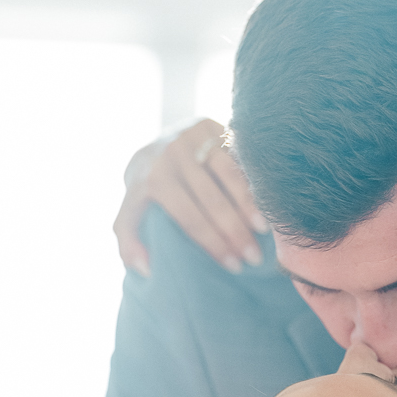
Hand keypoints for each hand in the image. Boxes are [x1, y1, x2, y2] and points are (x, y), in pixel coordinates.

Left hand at [113, 119, 268, 275]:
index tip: (233, 266)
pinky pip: (239, 158)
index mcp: (153, 179)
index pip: (189, 217)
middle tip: (255, 258)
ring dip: (250, 206)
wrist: (152, 144)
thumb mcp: (131, 211)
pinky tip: (268, 203)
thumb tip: (145, 269)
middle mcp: (173, 155)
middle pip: (212, 200)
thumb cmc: (148, 190)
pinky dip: (254, 182)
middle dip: (235, 232)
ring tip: (264, 232)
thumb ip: (128, 241)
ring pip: (229, 175)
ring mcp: (194, 138)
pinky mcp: (212, 127)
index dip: (213, 243)